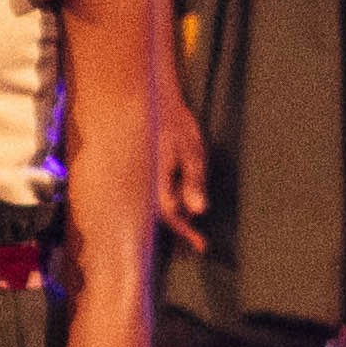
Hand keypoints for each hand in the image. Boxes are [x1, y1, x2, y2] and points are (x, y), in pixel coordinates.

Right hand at [154, 95, 208, 248]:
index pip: (170, 215)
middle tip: (196, 240)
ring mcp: (145, 178)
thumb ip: (193, 181)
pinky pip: (156, 192)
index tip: (200, 245)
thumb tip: (199, 210)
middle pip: (164, 214)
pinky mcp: (145, 172)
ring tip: (191, 209)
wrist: (152, 100)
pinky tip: (180, 195)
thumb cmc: (173, 123)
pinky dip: (170, 198)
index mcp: (158, 181)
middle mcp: (147, 183)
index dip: (185, 232)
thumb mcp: (191, 151)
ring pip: (161, 204)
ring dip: (177, 211)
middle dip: (180, 227)